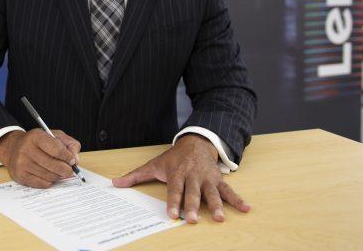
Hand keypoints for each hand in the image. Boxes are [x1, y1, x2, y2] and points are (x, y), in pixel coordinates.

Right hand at [0, 129, 80, 187]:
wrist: (13, 148)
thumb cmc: (38, 142)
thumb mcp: (54, 136)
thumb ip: (69, 144)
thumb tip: (76, 160)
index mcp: (36, 136)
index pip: (57, 149)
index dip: (67, 157)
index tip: (72, 160)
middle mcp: (26, 149)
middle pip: (54, 165)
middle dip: (66, 169)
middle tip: (69, 170)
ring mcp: (22, 163)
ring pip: (49, 176)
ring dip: (58, 176)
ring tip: (59, 172)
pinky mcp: (20, 175)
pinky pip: (41, 183)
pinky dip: (49, 182)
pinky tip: (49, 176)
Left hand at [112, 134, 249, 222]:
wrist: (196, 142)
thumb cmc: (174, 158)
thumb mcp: (154, 164)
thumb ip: (135, 176)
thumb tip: (115, 184)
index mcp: (177, 174)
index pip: (174, 190)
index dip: (173, 202)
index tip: (173, 215)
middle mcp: (193, 176)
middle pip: (193, 193)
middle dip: (193, 206)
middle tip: (193, 220)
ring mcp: (207, 178)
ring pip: (212, 193)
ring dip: (217, 205)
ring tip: (221, 218)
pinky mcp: (218, 179)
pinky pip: (229, 190)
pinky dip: (238, 199)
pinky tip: (246, 208)